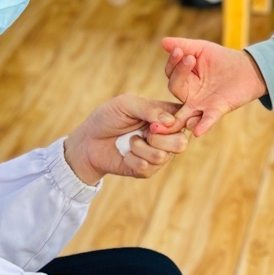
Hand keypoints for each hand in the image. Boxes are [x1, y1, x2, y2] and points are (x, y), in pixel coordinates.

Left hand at [63, 95, 190, 185]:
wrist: (88, 141)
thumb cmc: (107, 118)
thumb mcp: (125, 104)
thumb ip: (149, 108)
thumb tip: (170, 121)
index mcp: (164, 116)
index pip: (185, 119)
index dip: (177, 122)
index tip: (157, 122)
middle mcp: (165, 136)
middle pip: (181, 143)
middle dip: (159, 138)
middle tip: (145, 131)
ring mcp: (157, 154)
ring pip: (164, 156)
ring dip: (141, 147)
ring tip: (130, 141)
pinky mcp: (146, 170)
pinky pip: (147, 167)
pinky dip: (132, 158)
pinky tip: (126, 153)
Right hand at [160, 37, 267, 135]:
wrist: (248, 68)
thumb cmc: (222, 59)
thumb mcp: (202, 49)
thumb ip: (183, 46)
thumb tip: (162, 42)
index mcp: (184, 79)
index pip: (171, 73)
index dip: (173, 62)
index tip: (179, 50)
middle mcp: (189, 94)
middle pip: (176, 88)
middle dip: (179, 74)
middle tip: (189, 59)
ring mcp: (201, 104)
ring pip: (184, 113)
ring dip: (176, 119)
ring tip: (167, 123)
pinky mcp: (216, 110)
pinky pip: (207, 120)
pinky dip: (202, 125)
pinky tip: (197, 131)